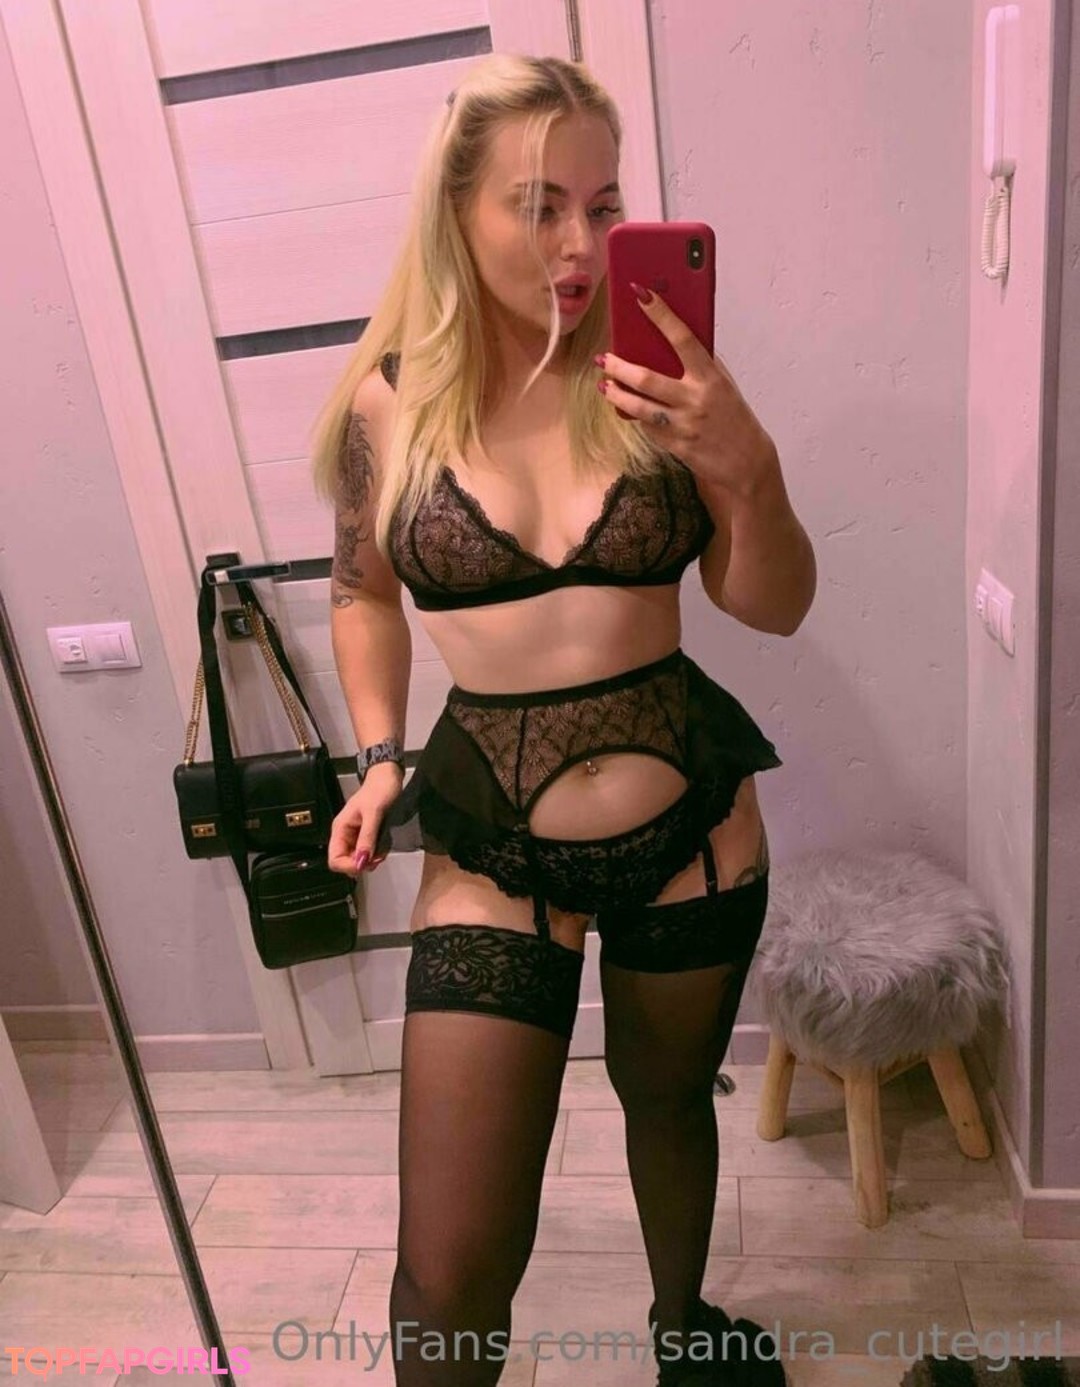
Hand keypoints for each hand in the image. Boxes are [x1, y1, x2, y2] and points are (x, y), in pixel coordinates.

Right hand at [326, 772, 400, 876]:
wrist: (388, 778)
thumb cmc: (379, 790)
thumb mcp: (374, 813)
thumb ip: (367, 838)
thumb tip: (361, 861)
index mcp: (340, 829)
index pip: (334, 860)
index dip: (349, 866)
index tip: (366, 862)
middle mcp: (345, 835)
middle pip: (346, 863)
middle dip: (362, 864)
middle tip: (378, 856)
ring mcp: (356, 837)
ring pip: (358, 860)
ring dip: (371, 860)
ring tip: (382, 850)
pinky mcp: (366, 836)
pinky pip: (368, 853)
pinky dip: (376, 854)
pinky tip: (384, 846)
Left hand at [596, 285, 777, 498]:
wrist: (747, 463)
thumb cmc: (734, 417)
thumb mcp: (724, 386)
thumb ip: (702, 366)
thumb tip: (674, 341)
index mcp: (710, 377)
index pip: (682, 338)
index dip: (661, 315)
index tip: (640, 294)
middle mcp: (695, 399)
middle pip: (647, 378)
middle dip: (619, 366)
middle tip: (603, 358)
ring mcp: (683, 425)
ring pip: (638, 407)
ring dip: (616, 394)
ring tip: (604, 385)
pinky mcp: (675, 446)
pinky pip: (647, 427)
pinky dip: (636, 417)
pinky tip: (628, 410)